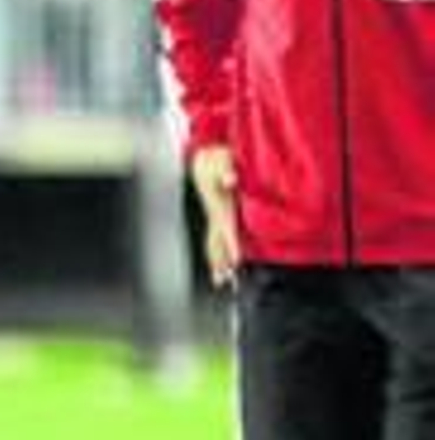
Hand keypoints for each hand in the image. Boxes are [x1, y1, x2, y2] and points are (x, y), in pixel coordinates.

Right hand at [190, 144, 239, 286]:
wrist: (203, 158)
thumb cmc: (215, 159)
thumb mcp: (221, 161)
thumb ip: (225, 170)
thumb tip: (231, 180)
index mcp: (217, 205)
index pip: (224, 228)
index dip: (230, 244)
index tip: (236, 259)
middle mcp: (214, 214)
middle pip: (215, 242)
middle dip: (218, 261)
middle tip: (222, 281)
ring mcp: (214, 217)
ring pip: (213, 244)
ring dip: (216, 262)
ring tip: (220, 280)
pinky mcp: (216, 217)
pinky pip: (215, 240)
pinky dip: (217, 254)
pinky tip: (222, 266)